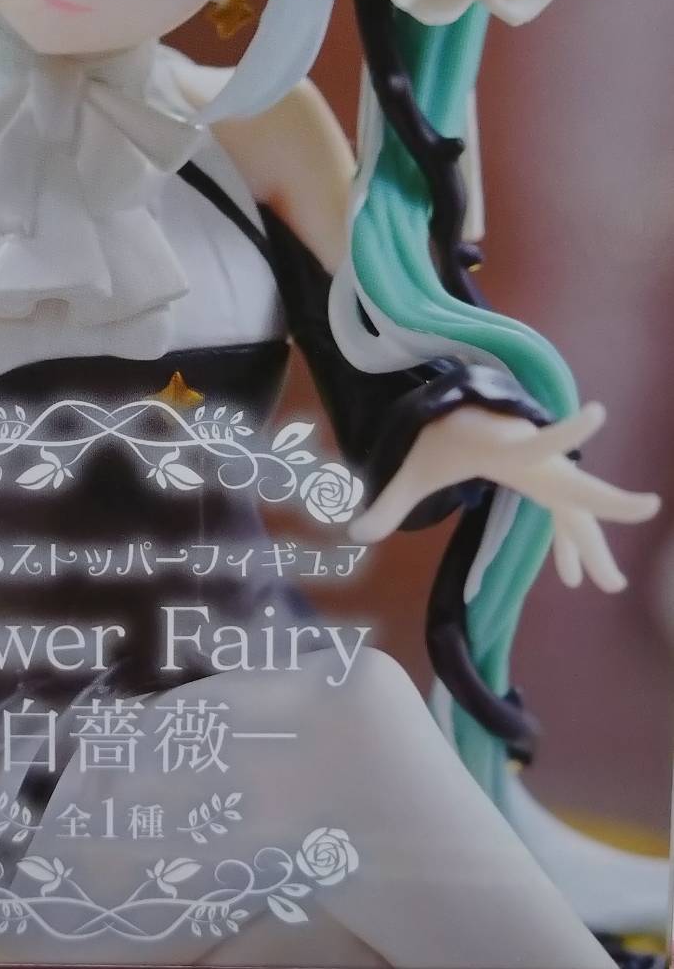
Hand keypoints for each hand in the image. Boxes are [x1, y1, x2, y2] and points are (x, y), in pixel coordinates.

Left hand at [349, 402, 659, 592]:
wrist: (448, 412)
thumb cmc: (437, 432)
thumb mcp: (412, 467)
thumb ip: (388, 501)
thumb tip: (353, 534)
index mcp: (506, 447)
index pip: (541, 440)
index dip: (567, 430)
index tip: (596, 411)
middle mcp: (533, 460)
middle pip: (577, 485)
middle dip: (608, 503)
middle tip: (648, 507)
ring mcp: (541, 473)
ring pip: (576, 508)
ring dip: (590, 543)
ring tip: (609, 584)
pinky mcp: (539, 482)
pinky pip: (562, 515)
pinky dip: (567, 542)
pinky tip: (570, 575)